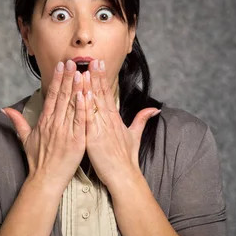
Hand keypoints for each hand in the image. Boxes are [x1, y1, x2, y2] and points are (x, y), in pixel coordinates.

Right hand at [2, 60, 85, 193]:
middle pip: (62, 96)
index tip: (61, 66)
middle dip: (68, 78)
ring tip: (82, 73)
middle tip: (73, 62)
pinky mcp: (76, 141)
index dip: (57, 80)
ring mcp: (65, 132)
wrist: (45, 179)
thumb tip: (5, 110)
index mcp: (44, 122)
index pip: (51, 96)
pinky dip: (83, 108)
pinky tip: (87, 95)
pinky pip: (80, 121)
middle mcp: (54, 124)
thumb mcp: (25, 139)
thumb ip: (18, 122)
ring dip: (77, 88)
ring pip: (72, 106)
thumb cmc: (37, 161)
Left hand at [82, 59, 160, 190]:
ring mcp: (101, 129)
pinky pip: (88, 120)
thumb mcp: (135, 136)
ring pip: (94, 104)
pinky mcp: (94, 139)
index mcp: (115, 119)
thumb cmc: (127, 158)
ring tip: (84, 71)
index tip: (99, 64)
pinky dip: (85, 107)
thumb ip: (142, 120)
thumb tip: (154, 109)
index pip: (108, 94)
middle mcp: (108, 121)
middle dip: (96, 76)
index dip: (103, 78)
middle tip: (92, 59)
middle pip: (101, 94)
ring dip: (88, 87)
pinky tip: (81, 95)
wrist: (124, 175)